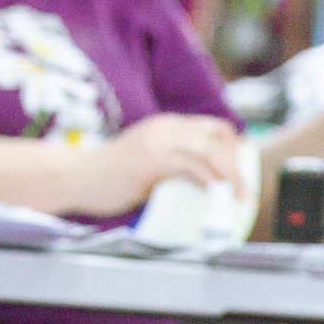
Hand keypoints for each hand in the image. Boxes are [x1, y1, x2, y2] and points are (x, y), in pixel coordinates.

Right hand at [68, 113, 249, 217]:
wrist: (77, 176)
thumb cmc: (111, 176)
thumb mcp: (148, 163)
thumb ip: (172, 166)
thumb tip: (199, 185)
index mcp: (167, 126)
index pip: (212, 128)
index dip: (233, 147)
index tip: (244, 170)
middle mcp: (166, 128)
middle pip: (216, 139)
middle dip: (238, 164)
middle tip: (246, 191)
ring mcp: (158, 142)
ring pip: (208, 152)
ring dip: (229, 176)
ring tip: (239, 197)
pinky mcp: (151, 160)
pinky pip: (190, 168)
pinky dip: (209, 182)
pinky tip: (217, 195)